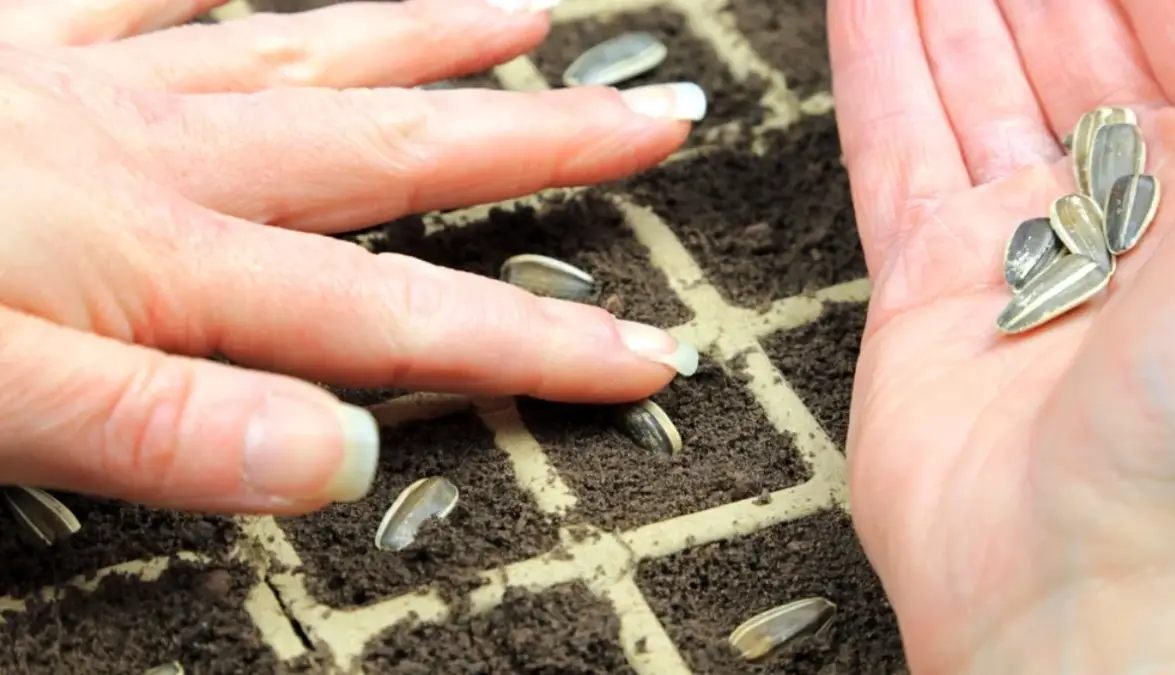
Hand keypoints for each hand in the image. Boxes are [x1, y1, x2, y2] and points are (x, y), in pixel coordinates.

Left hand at [0, 0, 703, 514]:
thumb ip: (167, 433)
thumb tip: (332, 461)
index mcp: (168, 261)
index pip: (400, 317)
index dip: (534, 343)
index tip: (639, 352)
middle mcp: (163, 157)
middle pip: (397, 150)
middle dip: (539, 146)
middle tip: (648, 121)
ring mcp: (99, 85)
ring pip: (306, 49)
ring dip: (428, 37)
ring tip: (527, 13)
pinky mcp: (25, 46)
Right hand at [831, 2, 1174, 671]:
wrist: (1102, 587)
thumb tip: (1162, 26)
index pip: (1171, 29)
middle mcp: (1135, 214)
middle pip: (1071, 40)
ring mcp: (1024, 248)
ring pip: (976, 82)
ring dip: (945, 3)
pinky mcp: (928, 290)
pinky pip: (895, 151)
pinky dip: (875, 66)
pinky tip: (863, 2)